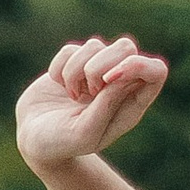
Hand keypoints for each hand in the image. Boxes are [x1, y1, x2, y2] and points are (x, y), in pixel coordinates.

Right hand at [15, 35, 168, 173]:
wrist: (33, 141)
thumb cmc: (63, 143)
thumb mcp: (85, 133)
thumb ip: (106, 106)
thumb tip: (120, 74)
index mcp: (131, 104)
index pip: (156, 70)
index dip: (137, 65)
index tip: (109, 78)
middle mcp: (119, 83)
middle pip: (127, 47)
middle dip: (100, 65)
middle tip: (89, 90)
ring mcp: (97, 70)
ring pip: (95, 45)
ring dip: (75, 71)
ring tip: (72, 96)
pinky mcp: (74, 61)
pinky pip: (70, 50)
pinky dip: (59, 68)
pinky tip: (59, 87)